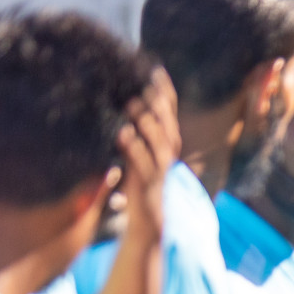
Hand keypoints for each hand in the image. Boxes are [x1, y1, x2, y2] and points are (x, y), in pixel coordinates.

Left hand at [116, 68, 178, 246]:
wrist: (147, 223)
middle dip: (159, 105)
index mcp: (166, 146)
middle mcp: (168, 156)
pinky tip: (123, 133)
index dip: (165, 93)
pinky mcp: (149, 185)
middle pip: (169, 125)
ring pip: (161, 143)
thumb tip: (124, 105)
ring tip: (133, 105)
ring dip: (148, 124)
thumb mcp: (138, 155)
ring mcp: (160, 171)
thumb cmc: (138, 187)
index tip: (155, 70)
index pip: (170, 114)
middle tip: (145, 84)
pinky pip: (143, 164)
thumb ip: (136, 134)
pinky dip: (134, 148)